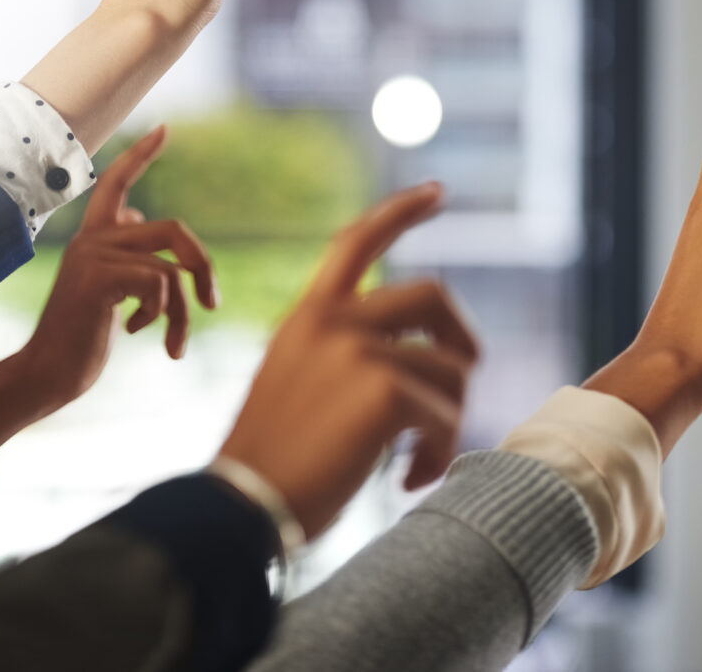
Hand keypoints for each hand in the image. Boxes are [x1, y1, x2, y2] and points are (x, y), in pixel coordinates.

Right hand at [16, 125, 217, 407]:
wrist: (46, 374)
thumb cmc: (80, 338)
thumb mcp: (107, 288)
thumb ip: (123, 252)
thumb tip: (139, 216)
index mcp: (95, 238)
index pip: (117, 183)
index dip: (140, 156)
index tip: (164, 129)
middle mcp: (92, 239)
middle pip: (175, 230)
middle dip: (204, 267)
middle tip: (212, 305)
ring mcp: (92, 256)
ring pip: (171, 267)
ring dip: (184, 312)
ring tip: (175, 345)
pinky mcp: (96, 278)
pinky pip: (159, 283)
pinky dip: (162, 314)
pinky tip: (136, 332)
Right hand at [218, 183, 479, 538]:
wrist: (239, 509)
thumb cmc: (270, 466)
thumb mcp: (294, 383)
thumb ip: (343, 356)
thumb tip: (422, 360)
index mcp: (307, 316)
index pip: (356, 242)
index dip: (400, 211)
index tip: (436, 191)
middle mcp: (333, 322)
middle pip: (433, 296)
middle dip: (462, 339)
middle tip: (462, 383)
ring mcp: (359, 352)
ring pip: (450, 370)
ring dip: (446, 420)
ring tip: (414, 461)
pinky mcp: (384, 391)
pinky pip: (446, 415)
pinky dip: (439, 451)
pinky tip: (409, 477)